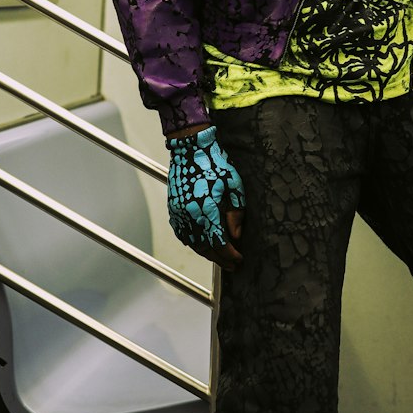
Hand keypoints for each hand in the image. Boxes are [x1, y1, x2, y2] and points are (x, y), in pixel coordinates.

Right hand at [166, 127, 244, 267]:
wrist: (189, 147)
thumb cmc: (214, 163)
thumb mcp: (233, 184)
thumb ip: (236, 212)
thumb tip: (236, 235)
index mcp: (206, 208)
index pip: (218, 242)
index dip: (230, 255)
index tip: (240, 259)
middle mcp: (189, 214)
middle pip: (205, 247)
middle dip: (220, 259)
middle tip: (233, 265)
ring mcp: (178, 213)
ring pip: (193, 243)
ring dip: (207, 253)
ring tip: (220, 258)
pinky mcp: (173, 210)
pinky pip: (182, 234)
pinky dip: (194, 243)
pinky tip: (203, 245)